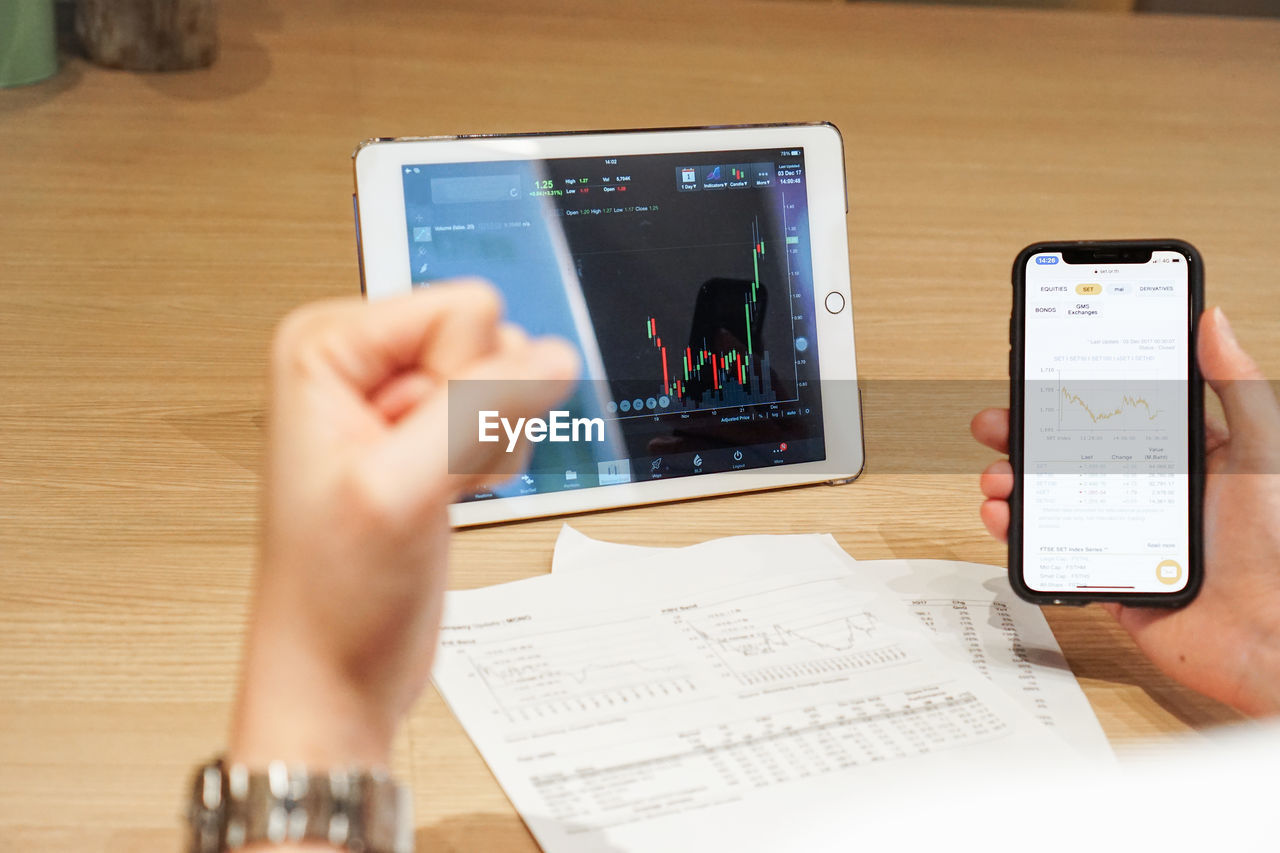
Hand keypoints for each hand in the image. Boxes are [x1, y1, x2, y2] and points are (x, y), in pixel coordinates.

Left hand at [230, 281, 578, 767]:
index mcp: (328, 346)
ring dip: (487, 445)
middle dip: (479, 415)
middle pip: (490, 339)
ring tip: (431, 488)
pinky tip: (447, 497)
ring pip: (506, 380)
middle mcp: (361, 364)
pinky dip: (492, 464)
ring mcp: (399, 402)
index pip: (464, 311)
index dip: (461, 388)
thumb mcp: (400, 489)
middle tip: (423, 473)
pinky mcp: (430, 437)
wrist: (339, 671)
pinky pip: (504, 418)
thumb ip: (478, 409)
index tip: (413, 448)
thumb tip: (553, 355)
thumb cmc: (334, 595)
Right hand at [971, 307, 1279, 715]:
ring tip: (998, 476)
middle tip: (998, 423)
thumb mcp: (1261, 449)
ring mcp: (1122, 535)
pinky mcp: (1105, 576)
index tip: (1042, 376)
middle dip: (1025, 436)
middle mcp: (1148, 493)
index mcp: (1184, 458)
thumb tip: (1212, 321)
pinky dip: (1017, 534)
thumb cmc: (1278, 548)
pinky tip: (1005, 517)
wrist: (1268, 639)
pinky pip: (1050, 551)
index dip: (1074, 395)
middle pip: (1070, 454)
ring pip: (1051, 500)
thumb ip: (1235, 384)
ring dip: (1013, 483)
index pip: (1117, 413)